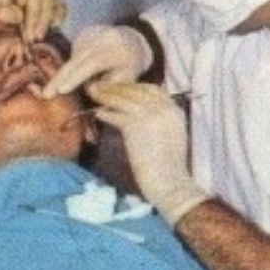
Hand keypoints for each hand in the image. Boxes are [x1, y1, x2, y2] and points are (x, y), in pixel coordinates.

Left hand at [0, 0, 66, 48]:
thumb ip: (0, 12)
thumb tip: (17, 15)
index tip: (20, 1)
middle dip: (34, 16)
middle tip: (28, 35)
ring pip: (51, 2)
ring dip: (43, 22)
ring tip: (34, 38)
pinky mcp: (54, 4)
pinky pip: (60, 8)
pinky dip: (57, 18)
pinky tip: (51, 29)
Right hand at [41, 24, 151, 98]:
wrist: (132, 39)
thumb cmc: (130, 65)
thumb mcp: (126, 80)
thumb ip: (107, 88)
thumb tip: (87, 90)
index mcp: (114, 51)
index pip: (91, 65)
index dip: (76, 78)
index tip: (62, 90)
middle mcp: (100, 39)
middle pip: (75, 61)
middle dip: (59, 79)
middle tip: (46, 94)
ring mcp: (89, 34)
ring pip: (73, 61)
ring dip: (74, 74)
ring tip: (93, 76)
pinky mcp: (82, 34)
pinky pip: (74, 55)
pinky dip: (76, 65)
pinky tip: (90, 66)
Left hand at [86, 82, 208, 224]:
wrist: (170, 183)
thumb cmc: (168, 167)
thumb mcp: (170, 136)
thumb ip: (159, 121)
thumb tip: (138, 114)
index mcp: (174, 111)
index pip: (152, 89)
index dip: (134, 87)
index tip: (121, 89)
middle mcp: (164, 109)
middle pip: (136, 89)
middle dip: (117, 87)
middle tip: (101, 86)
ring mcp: (151, 115)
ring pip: (124, 98)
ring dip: (106, 95)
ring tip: (94, 94)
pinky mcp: (136, 126)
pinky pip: (116, 115)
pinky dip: (106, 114)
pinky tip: (98, 114)